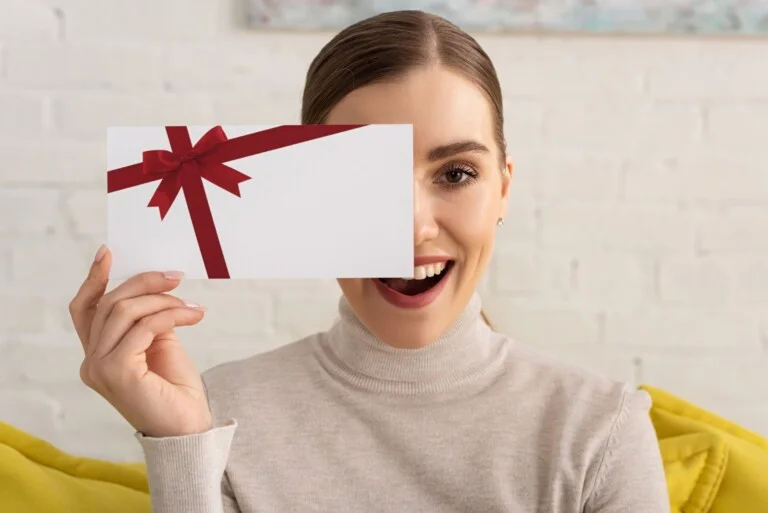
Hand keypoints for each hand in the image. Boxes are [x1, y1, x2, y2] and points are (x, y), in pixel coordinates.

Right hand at [69, 245, 211, 437]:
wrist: (189, 429)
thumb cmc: (175, 390)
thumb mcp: (160, 344)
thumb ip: (147, 319)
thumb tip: (154, 286)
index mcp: (98, 355)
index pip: (85, 310)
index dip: (94, 279)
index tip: (109, 252)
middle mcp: (91, 362)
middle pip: (109, 304)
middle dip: (143, 282)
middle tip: (176, 275)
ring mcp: (100, 368)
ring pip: (125, 311)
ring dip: (163, 300)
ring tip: (192, 305)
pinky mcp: (118, 372)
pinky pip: (144, 327)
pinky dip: (172, 314)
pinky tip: (194, 314)